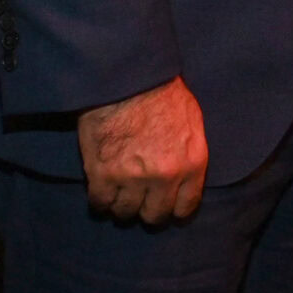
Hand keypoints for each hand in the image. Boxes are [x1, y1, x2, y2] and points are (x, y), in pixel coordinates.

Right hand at [78, 76, 208, 224]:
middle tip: (139, 198)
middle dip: (147, 209)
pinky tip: (102, 189)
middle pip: (155, 215)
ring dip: (121, 205)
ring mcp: (133, 179)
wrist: (127, 77)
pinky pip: (100, 204)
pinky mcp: (103, 175)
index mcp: (192, 163)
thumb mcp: (192, 121)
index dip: (173, 208)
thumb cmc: (162, 92)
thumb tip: (185, 176)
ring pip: (126, 213)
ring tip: (119, 192)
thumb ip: (190, 153)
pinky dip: (100, 200)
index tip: (165, 204)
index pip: (185, 207)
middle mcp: (165, 177)